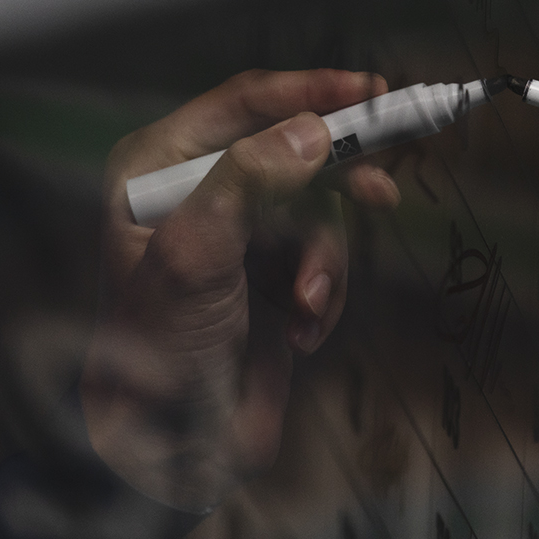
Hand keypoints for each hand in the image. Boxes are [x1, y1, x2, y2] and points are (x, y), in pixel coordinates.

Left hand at [79, 69, 399, 511]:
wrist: (173, 446)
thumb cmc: (158, 349)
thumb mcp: (197, 253)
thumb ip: (249, 180)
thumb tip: (311, 131)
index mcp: (158, 167)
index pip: (244, 104)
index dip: (310, 93)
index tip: (369, 92)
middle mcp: (198, 190)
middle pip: (294, 152)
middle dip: (333, 186)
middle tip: (380, 191)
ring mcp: (239, 234)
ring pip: (319, 211)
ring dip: (324, 262)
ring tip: (306, 304)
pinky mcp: (271, 275)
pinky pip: (324, 259)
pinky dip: (324, 294)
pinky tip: (300, 331)